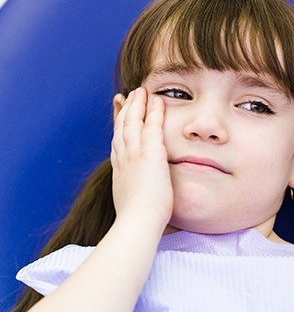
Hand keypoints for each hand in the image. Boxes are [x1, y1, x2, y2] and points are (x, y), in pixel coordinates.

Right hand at [110, 87, 172, 228]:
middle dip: (125, 110)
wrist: (137, 221)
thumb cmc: (135, 218)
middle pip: (122, 127)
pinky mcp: (151, 153)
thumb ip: (130, 192)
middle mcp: (123, 157)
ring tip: (141, 91)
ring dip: (137, 104)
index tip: (118, 115)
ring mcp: (135, 153)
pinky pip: (153, 126)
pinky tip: (158, 100)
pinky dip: (154, 112)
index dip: (117, 126)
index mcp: (119, 168)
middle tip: (126, 95)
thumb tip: (132, 195)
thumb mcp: (127, 201)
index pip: (117, 141)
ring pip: (134, 121)